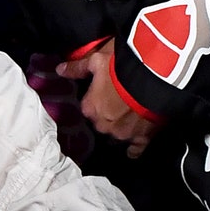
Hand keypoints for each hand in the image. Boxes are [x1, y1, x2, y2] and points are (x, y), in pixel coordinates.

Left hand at [56, 42, 160, 157]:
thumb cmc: (120, 68)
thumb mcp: (96, 61)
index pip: (89, 108)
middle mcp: (103, 125)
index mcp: (90, 108)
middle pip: (102, 122)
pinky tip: (133, 146)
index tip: (105, 93)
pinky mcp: (141, 138)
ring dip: (121, 127)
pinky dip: (134, 147)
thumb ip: (77, 68)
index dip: (97, 100)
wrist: (150, 79)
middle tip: (120, 103)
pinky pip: (135, 149)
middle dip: (109, 115)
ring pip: (117, 134)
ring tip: (131, 117)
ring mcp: (122, 133)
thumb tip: (59, 70)